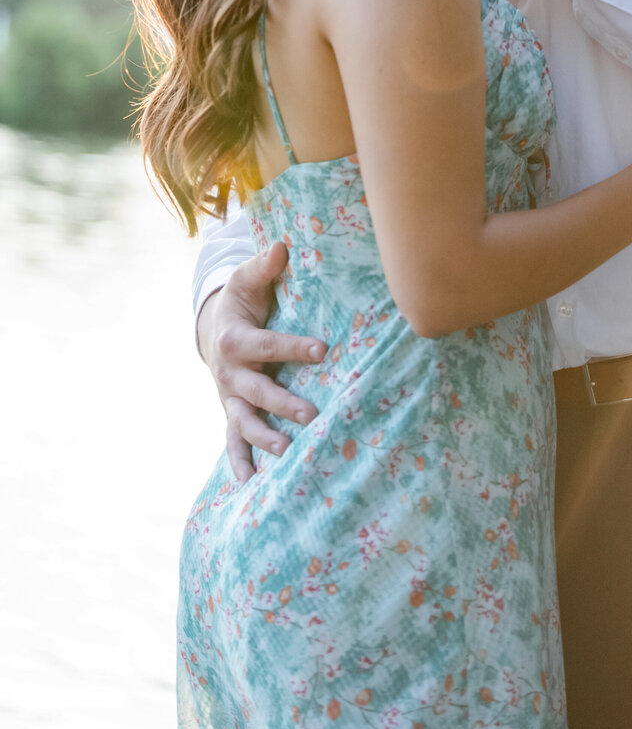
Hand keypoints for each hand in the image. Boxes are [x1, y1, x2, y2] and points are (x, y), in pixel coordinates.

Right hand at [196, 241, 325, 483]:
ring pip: (244, 421)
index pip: (267, 345)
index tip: (322, 350)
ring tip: (288, 451)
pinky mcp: (231, 412)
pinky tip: (248, 483)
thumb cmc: (240, 300)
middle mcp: (228, 373)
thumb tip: (281, 246)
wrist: (213, 326)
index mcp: (235, 339)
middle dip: (282, 403)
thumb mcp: (247, 279)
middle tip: (311, 414)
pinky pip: (232, 440)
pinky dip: (238, 462)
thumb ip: (264, 266)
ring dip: (263, 438)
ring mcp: (228, 397)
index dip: (293, 347)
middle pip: (256, 390)